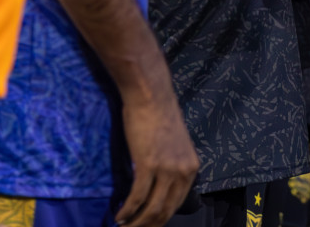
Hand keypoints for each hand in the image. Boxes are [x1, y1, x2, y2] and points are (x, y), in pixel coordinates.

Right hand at [116, 91, 199, 226]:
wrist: (150, 95)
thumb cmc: (158, 114)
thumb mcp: (175, 144)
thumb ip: (172, 165)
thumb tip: (160, 184)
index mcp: (191, 168)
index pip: (176, 204)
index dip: (160, 219)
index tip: (146, 224)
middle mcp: (183, 171)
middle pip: (165, 210)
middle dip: (148, 225)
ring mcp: (167, 169)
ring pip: (152, 208)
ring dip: (136, 223)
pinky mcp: (148, 164)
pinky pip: (138, 197)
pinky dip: (127, 210)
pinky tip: (119, 216)